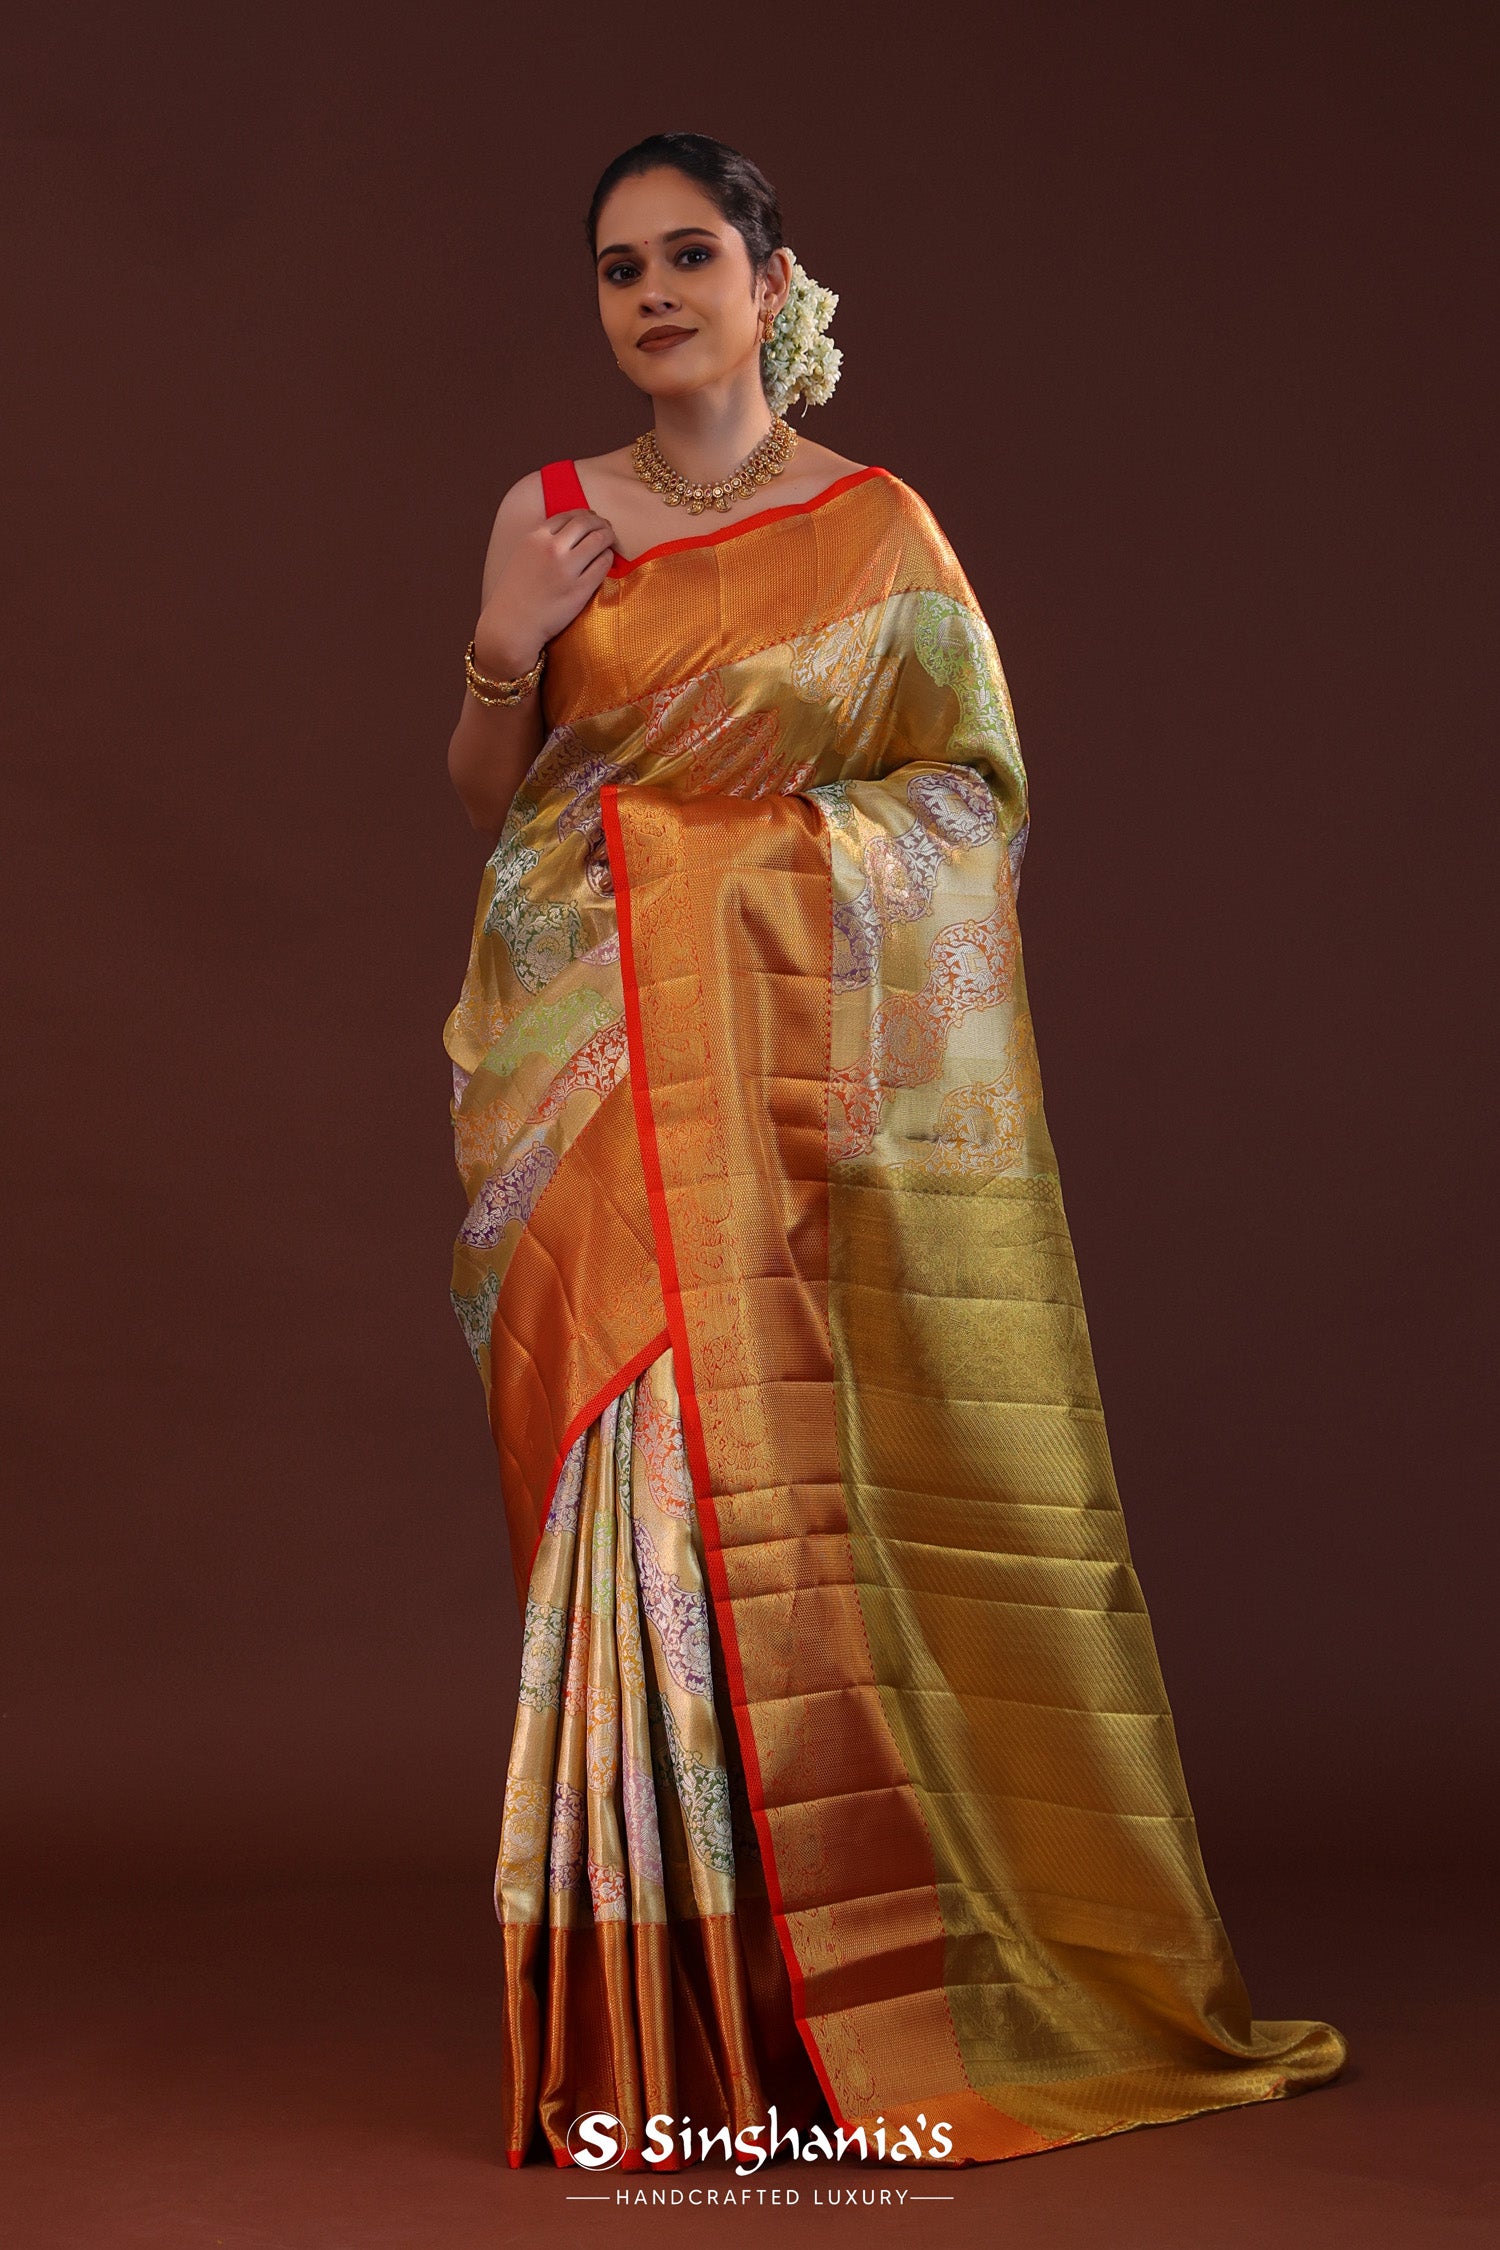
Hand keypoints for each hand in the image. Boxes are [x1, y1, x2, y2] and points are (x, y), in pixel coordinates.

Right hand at [473, 509, 614, 675]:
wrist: (511, 626)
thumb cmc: (515, 595)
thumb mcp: (521, 557)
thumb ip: (541, 542)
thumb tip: (567, 531)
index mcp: (535, 538)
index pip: (568, 515)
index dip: (585, 515)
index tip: (592, 519)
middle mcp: (552, 549)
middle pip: (586, 522)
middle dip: (600, 522)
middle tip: (607, 529)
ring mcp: (567, 569)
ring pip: (598, 540)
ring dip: (608, 537)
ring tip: (610, 542)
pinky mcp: (580, 589)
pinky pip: (603, 565)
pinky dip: (608, 558)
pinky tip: (607, 560)